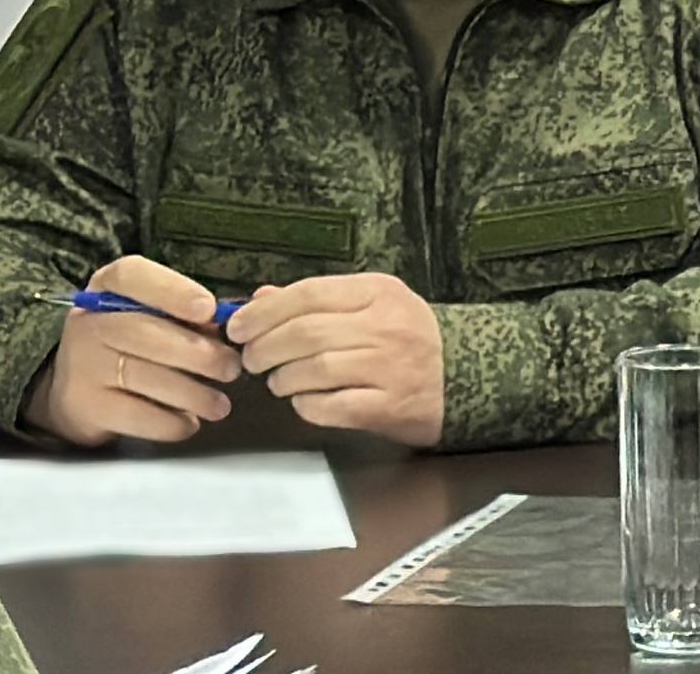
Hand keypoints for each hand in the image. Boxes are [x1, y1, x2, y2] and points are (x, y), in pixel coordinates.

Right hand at [21, 256, 241, 446]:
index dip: (172, 291)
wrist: (76, 389)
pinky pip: (136, 416)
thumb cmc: (134, 340)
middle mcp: (88, 323)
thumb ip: (190, 313)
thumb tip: (232, 323)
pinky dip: (171, 422)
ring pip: (143, 377)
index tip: (209, 310)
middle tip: (231, 368)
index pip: (131, 276)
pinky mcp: (86, 408)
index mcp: (108, 287)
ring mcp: (82, 366)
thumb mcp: (154, 313)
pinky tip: (190, 422)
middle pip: (142, 332)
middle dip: (197, 353)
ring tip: (220, 404)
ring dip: (192, 394)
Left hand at [226, 273, 444, 447]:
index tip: (238, 327)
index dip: (263, 312)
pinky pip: (330, 406)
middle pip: (305, 333)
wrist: (462, 376)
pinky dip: (306, 406)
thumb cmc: (405, 339)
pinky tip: (306, 401)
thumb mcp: (370, 305)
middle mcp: (387, 326)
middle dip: (264, 349)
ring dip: (283, 379)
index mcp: (379, 293)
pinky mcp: (390, 405)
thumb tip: (258, 299)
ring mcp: (391, 367)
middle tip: (253, 360)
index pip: (308, 294)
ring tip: (280, 382)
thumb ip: (317, 301)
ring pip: (313, 370)